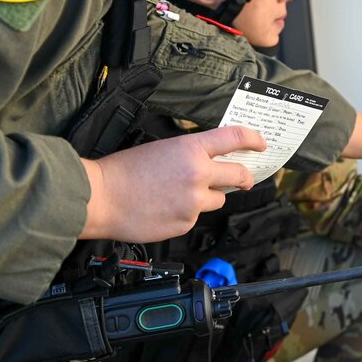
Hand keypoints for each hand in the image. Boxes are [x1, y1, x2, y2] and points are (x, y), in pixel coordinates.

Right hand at [81, 125, 263, 241]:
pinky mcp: (185, 223)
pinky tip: (164, 208)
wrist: (100, 198)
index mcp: (190, 149)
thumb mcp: (161, 149)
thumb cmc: (122, 171)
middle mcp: (198, 175)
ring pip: (217, 199)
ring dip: (207, 197)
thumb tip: (209, 161)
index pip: (234, 138)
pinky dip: (185, 213)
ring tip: (177, 195)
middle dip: (244, 177)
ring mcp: (193, 202)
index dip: (253, 139)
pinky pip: (195, 217)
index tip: (260, 143)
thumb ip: (190, 154)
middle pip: (239, 175)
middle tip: (244, 179)